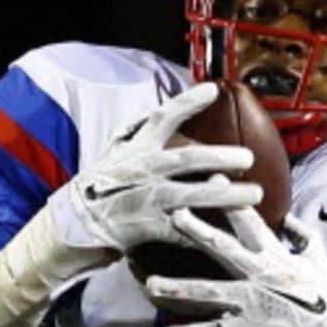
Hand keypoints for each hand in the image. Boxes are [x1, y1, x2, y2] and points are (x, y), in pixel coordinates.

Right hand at [46, 81, 262, 256]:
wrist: (72, 225)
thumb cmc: (97, 188)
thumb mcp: (110, 154)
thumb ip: (133, 133)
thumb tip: (155, 112)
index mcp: (135, 150)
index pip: (161, 119)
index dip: (187, 103)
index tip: (212, 91)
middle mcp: (142, 171)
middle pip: (187, 159)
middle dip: (220, 156)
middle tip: (248, 157)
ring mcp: (144, 200)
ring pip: (192, 195)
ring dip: (226, 196)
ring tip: (254, 194)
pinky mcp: (145, 228)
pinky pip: (181, 231)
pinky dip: (204, 234)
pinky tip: (228, 235)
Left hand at [148, 206, 326, 326]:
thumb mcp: (316, 256)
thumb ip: (299, 233)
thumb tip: (285, 215)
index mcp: (275, 254)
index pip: (249, 218)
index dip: (231, 196)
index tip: (213, 175)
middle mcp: (260, 274)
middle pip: (223, 247)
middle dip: (196, 230)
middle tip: (172, 214)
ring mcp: (252, 302)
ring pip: (210, 292)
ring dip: (179, 288)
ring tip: (151, 285)